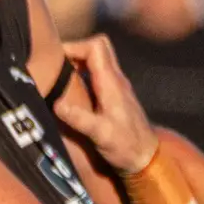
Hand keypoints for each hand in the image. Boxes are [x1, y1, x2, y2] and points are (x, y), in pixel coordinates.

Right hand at [49, 34, 157, 174]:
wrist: (146, 158)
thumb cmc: (126, 146)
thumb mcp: (100, 134)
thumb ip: (80, 119)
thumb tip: (56, 104)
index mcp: (112, 83)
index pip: (96, 47)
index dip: (75, 46)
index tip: (56, 58)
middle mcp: (116, 80)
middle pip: (98, 47)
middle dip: (76, 50)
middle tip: (57, 64)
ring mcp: (116, 86)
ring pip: (98, 60)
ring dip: (78, 62)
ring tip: (59, 76)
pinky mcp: (115, 96)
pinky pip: (98, 74)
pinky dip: (83, 74)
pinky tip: (71, 90)